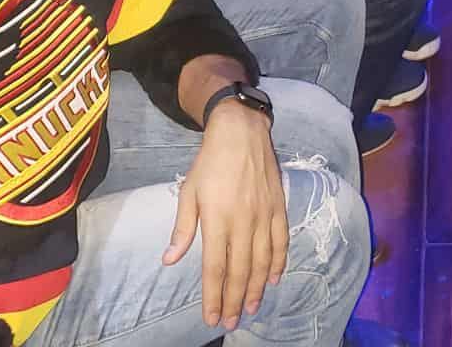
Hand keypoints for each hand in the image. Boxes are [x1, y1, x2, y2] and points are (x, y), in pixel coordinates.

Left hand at [163, 100, 286, 330]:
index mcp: (217, 218)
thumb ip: (182, 228)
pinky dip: (279, 261)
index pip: (215, 267)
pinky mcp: (278, 205)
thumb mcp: (189, 191)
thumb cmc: (210, 161)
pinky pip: (281, 239)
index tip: (212, 317)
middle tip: (231, 321)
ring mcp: (264, 213)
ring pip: (262, 259)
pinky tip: (274, 277)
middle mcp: (243, 220)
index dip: (214, 295)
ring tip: (251, 307)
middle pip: (240, 269)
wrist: (241, 130)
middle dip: (235, 299)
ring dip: (256, 287)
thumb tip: (169, 260)